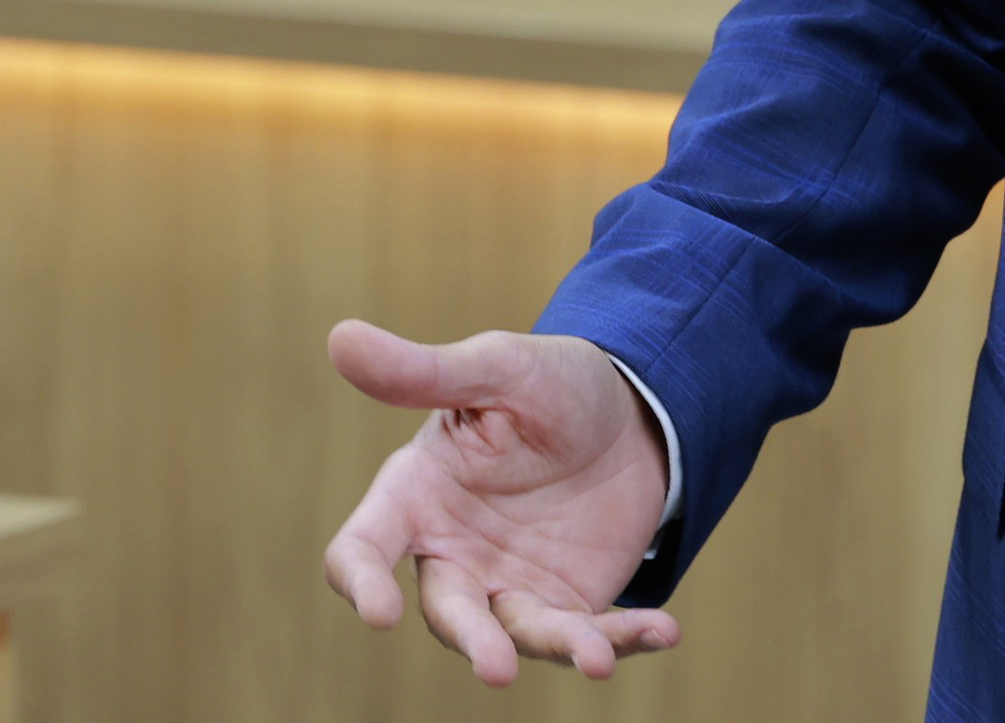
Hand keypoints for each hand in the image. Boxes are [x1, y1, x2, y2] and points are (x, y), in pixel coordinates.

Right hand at [320, 321, 679, 684]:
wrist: (634, 409)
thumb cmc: (552, 382)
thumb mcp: (498, 367)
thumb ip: (424, 370)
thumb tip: (339, 336)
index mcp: (416, 496)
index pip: (362, 549)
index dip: (360, 582)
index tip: (377, 612)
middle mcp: (452, 553)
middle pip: (447, 611)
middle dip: (472, 641)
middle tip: (499, 668)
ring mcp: (508, 584)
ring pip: (518, 632)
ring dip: (556, 647)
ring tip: (596, 659)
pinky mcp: (566, 600)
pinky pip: (588, 630)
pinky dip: (622, 637)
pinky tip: (664, 629)